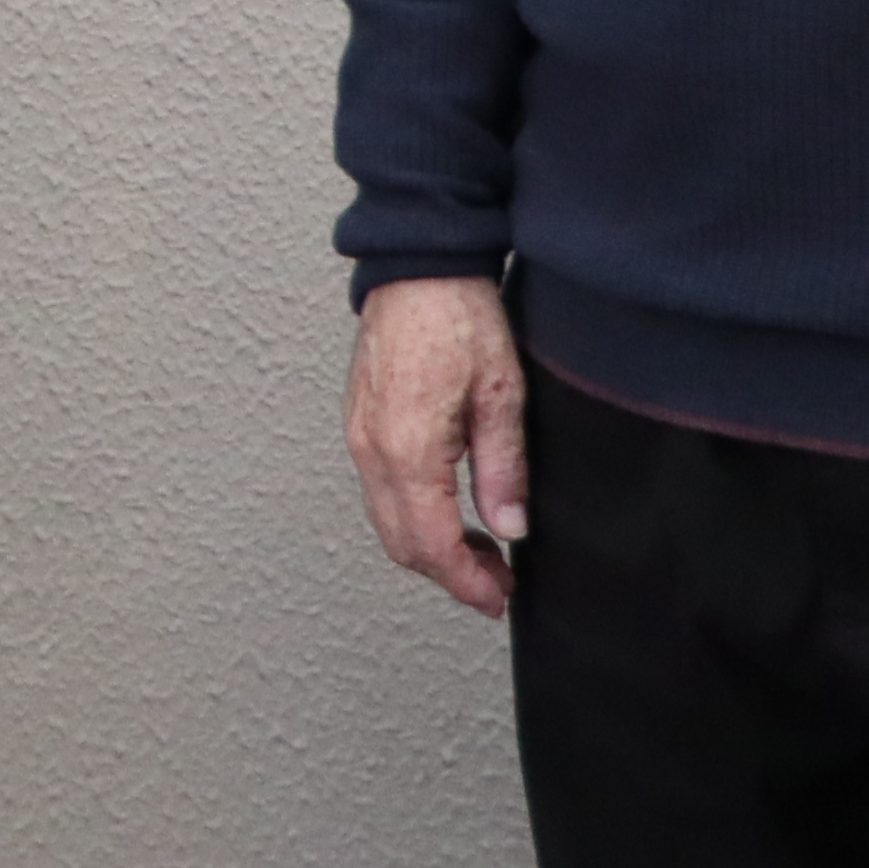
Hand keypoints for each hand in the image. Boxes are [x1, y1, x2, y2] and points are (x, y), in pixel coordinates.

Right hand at [346, 275, 528, 615]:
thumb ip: (503, 469)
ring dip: (431, 548)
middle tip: (497, 583)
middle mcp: (371, 449)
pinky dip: (413, 517)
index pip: (430, 544)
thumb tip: (509, 529)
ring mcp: (359, 437)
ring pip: (387, 522)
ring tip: (482, 550)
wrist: (417, 268)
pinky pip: (379, 492)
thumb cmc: (458, 317)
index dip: (466, 582)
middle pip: (401, 544)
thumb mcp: (502, 394)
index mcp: (408, 448)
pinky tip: (451, 511)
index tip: (498, 599)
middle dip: (448, 574)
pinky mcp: (359, 425)